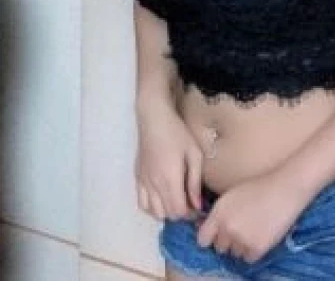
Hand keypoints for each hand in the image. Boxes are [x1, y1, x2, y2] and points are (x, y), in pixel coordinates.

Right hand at [135, 103, 202, 221]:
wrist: (154, 119)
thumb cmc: (178, 134)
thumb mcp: (195, 154)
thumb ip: (195, 182)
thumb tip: (197, 205)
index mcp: (170, 179)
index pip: (179, 211)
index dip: (190, 214)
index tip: (197, 206)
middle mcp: (154, 185)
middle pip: (167, 214)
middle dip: (180, 213)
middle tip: (189, 202)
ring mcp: (143, 182)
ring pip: (153, 212)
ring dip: (166, 212)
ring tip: (175, 200)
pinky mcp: (137, 178)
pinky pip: (141, 203)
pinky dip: (152, 208)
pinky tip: (161, 198)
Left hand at [197, 167, 312, 262]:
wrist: (283, 190)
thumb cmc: (257, 188)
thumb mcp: (231, 196)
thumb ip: (218, 214)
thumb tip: (205, 228)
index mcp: (219, 212)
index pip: (202, 239)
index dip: (209, 237)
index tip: (216, 235)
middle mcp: (227, 227)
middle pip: (219, 247)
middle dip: (227, 240)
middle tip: (240, 229)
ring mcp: (241, 239)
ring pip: (234, 253)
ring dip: (240, 246)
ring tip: (253, 229)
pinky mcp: (257, 248)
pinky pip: (248, 258)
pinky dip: (253, 251)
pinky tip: (260, 235)